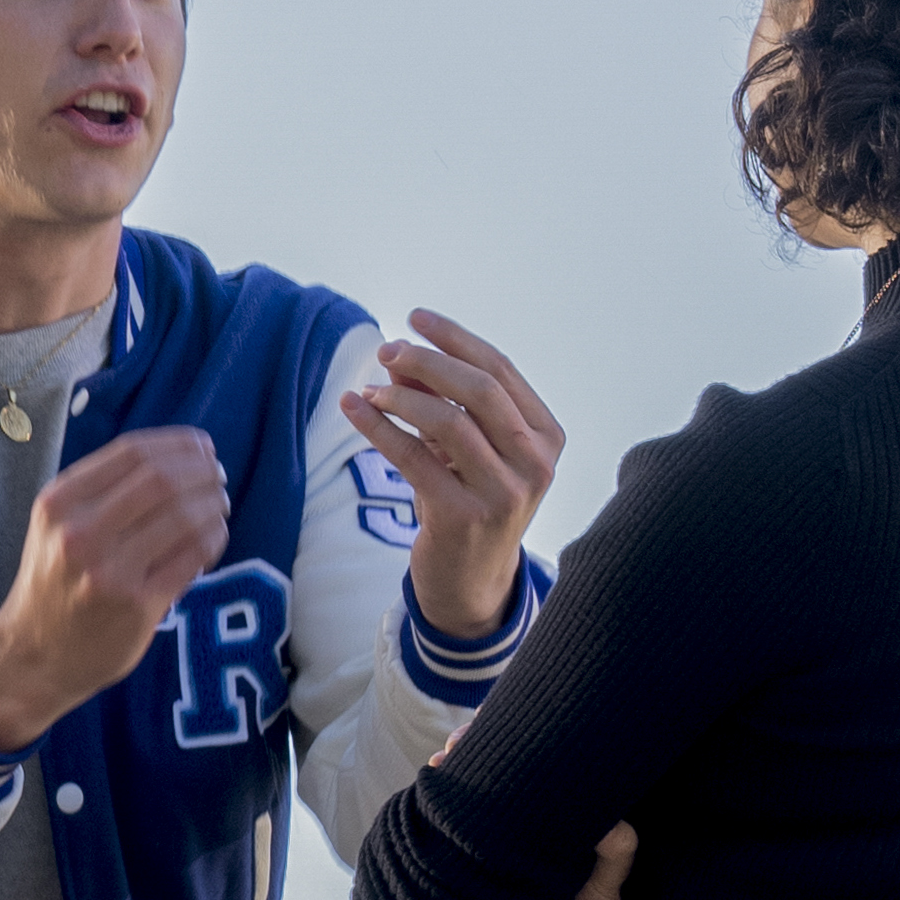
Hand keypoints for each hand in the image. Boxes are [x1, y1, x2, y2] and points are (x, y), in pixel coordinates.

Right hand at [0, 427, 231, 751]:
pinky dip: (213, 538)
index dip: (178, 444)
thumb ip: (103, 489)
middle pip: (162, 480)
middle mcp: (79, 533)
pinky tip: (213, 536)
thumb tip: (183, 454)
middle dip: (203, 471)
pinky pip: (192, 556)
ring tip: (219, 506)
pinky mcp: (137, 605)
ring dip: (213, 504)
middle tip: (218, 477)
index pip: (133, 452)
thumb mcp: (57, 524)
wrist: (33, 654)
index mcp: (59, 502)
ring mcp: (108, 571)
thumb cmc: (56, 581)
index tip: (202, 448)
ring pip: (184, 516)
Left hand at [338, 312, 562, 649]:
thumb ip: (446, 403)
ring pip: (448, 422)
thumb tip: (403, 355)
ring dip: (401, 396)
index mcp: (546, 436)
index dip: (455, 339)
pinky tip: (353, 409)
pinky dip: (380, 428)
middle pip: (479, 389)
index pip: (500, 370)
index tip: (416, 317)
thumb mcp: (468, 449)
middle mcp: (535, 463)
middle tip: (387, 349)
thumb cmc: (468, 502)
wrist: (471, 582)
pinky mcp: (464, 517)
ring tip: (369, 388)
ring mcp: (504, 493)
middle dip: (428, 361)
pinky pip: (414, 458)